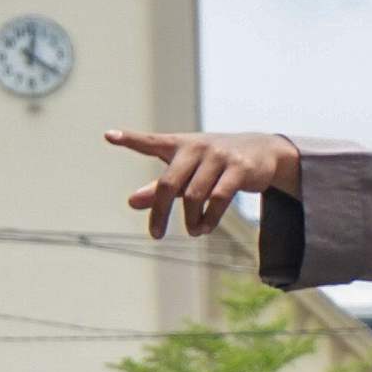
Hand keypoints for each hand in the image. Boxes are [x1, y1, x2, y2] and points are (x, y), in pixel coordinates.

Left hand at [108, 128, 296, 239]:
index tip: (108, 136)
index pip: (150, 141)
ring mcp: (218, 156)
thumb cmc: (214, 162)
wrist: (262, 151)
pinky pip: (219, 199)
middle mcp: (196, 147)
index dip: (130, 139)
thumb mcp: (187, 172)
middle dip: (160, 212)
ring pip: (195, 195)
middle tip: (156, 235)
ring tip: (192, 232)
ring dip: (191, 220)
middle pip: (169, 184)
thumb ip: (159, 187)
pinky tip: (205, 228)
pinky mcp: (238, 168)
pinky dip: (210, 218)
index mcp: (179, 145)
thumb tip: (131, 203)